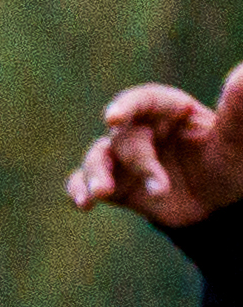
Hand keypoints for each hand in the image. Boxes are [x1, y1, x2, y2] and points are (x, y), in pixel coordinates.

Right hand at [68, 72, 242, 229]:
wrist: (224, 207)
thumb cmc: (233, 164)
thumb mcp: (239, 140)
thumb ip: (239, 107)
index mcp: (172, 112)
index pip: (144, 100)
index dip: (126, 106)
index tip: (112, 118)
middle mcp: (144, 130)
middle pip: (124, 136)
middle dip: (137, 162)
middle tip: (160, 188)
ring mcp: (126, 158)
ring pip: (98, 156)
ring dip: (96, 173)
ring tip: (101, 194)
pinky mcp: (116, 184)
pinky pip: (84, 180)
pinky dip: (79, 188)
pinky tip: (83, 202)